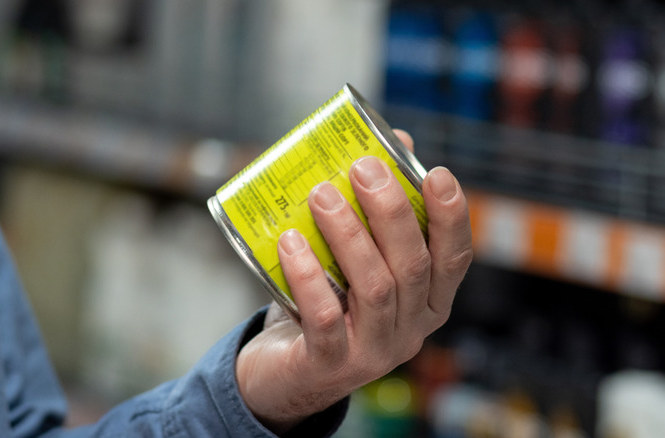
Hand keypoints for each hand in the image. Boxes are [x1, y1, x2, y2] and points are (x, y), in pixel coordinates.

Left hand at [235, 130, 472, 434]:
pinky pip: (325, 317)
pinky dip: (309, 276)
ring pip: (375, 288)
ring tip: (321, 195)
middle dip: (391, 212)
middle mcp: (411, 329)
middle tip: (363, 169)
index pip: (454, 259)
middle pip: (413, 266)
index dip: (451, 216)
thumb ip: (375, 207)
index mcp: (427, 301)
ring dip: (349, 235)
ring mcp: (375, 351)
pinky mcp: (332, 365)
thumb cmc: (326, 302)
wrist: (284, 372)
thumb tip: (390, 140)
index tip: (436, 173)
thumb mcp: (352, 260)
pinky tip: (291, 241)